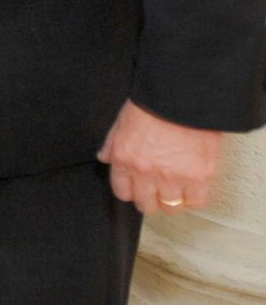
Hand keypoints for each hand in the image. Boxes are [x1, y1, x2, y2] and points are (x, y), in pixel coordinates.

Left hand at [98, 99, 223, 213]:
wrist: (183, 97)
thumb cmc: (154, 104)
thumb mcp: (123, 121)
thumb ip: (112, 143)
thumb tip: (104, 157)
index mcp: (125, 159)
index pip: (122, 192)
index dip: (130, 191)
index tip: (137, 188)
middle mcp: (147, 172)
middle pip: (146, 204)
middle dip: (150, 199)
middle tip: (157, 190)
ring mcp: (173, 177)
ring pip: (170, 207)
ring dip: (173, 200)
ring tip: (176, 189)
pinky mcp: (199, 177)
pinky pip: (196, 202)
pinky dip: (194, 198)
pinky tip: (192, 188)